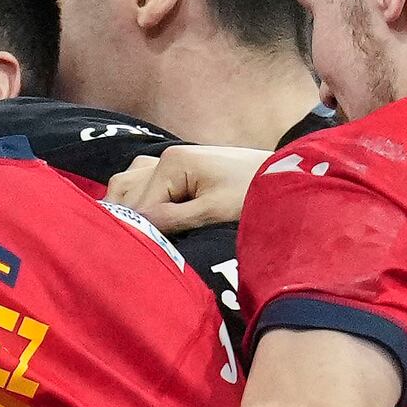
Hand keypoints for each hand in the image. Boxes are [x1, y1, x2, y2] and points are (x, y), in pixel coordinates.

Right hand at [111, 144, 262, 240]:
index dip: (143, 230)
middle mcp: (164, 157)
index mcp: (172, 163)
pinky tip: (144, 213)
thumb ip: (172, 219)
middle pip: (124, 193)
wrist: (282, 176)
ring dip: (127, 207)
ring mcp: (169, 160)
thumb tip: (135, 228)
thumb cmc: (251, 192)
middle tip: (141, 245)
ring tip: (138, 232)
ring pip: (126, 185)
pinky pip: (140, 179)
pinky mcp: (177, 167)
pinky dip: (136, 195)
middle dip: (130, 218)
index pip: (139, 205)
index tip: (154, 249)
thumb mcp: (212, 211)